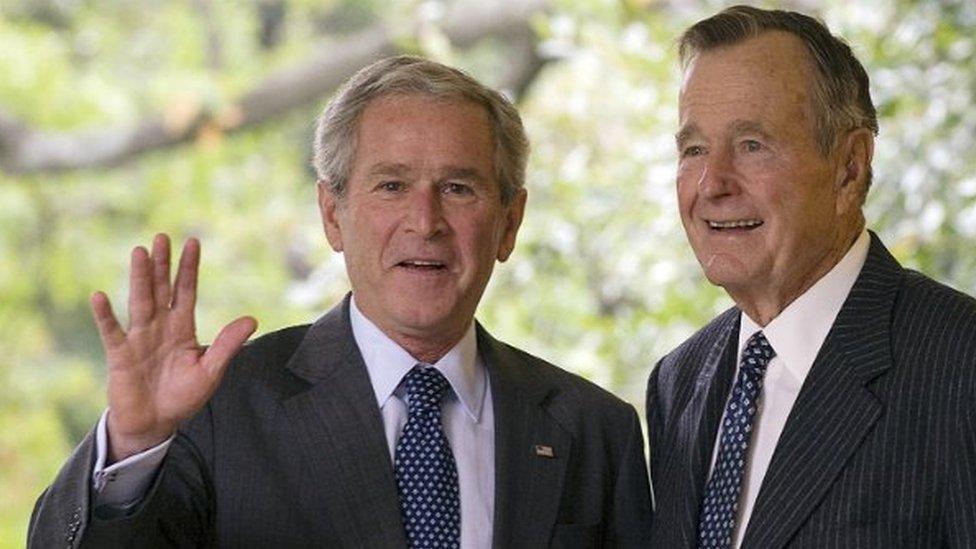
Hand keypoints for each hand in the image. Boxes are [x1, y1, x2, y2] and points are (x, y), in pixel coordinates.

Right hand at [91, 234, 256, 461]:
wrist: (155, 424)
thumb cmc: (183, 397)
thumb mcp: (210, 371)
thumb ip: (227, 345)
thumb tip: (251, 320)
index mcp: (182, 329)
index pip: (186, 291)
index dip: (189, 268)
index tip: (192, 242)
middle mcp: (160, 327)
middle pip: (161, 289)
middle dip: (162, 264)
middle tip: (161, 237)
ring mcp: (139, 338)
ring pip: (140, 301)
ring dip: (139, 277)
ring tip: (139, 252)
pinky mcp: (120, 355)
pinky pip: (112, 332)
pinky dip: (105, 315)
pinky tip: (99, 296)